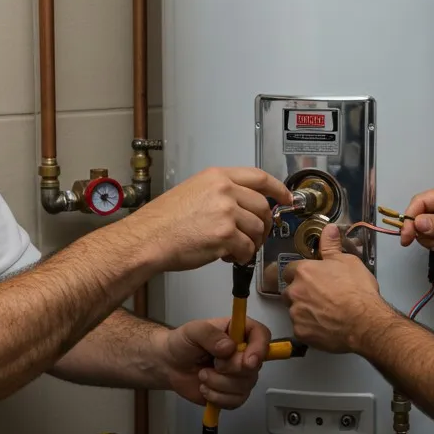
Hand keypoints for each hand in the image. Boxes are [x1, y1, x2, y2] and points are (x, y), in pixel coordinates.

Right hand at [128, 167, 293, 271]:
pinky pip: (247, 248)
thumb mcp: (193, 192)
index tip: (286, 198)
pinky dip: (241, 256)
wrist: (148, 239)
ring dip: (251, 243)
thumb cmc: (164, 222)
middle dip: (264, 225)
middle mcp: (224, 190)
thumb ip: (220, 193)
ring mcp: (226, 211)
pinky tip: (227, 257)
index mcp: (217, 177)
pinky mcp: (225, 234)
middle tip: (256, 236)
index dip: (278, 189)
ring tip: (235, 249)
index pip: (259, 177)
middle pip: (263, 206)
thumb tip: (244, 206)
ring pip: (258, 229)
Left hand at [161, 316, 271, 408]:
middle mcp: (244, 353)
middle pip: (254, 367)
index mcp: (239, 332)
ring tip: (202, 375)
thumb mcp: (192, 331)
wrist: (170, 365)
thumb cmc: (183, 343)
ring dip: (218, 384)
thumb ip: (210, 334)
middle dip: (229, 369)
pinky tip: (205, 389)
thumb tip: (229, 348)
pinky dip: (217, 398)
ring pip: (244, 386)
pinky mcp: (233, 393)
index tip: (248, 361)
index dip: (260, 349)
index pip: (262, 336)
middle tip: (211, 363)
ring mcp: (240, 375)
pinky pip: (235, 401)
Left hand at [282, 225, 393, 353]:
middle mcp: (295, 292)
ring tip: (325, 313)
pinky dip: (310, 328)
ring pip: (294, 310)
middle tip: (320, 297)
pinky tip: (325, 326)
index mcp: (304, 272)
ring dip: (304, 311)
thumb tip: (328, 229)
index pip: (290, 270)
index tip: (312, 279)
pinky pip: (300, 328)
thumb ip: (332, 246)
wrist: (364, 322)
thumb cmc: (357, 291)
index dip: (301, 274)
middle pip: (289, 291)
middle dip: (301, 293)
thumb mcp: (348, 262)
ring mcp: (296, 314)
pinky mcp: (300, 333)